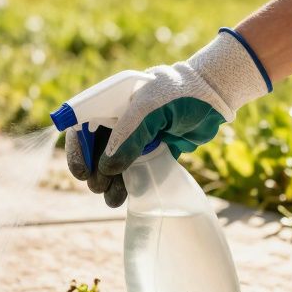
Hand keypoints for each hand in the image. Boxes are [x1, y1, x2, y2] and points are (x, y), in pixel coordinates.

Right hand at [64, 29, 269, 207]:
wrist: (215, 95)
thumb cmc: (181, 93)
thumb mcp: (150, 110)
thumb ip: (127, 137)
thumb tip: (107, 168)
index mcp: (110, 101)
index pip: (81, 124)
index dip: (76, 148)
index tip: (81, 172)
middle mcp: (118, 118)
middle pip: (94, 147)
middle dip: (93, 170)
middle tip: (98, 186)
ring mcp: (135, 134)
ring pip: (112, 162)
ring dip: (108, 181)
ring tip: (112, 198)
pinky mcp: (152, 148)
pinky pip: (132, 168)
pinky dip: (126, 183)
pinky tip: (123, 197)